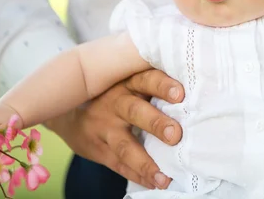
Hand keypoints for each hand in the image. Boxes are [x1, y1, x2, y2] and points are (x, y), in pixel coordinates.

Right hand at [44, 68, 184, 189]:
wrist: (69, 111)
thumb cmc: (114, 92)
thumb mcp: (128, 81)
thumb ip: (152, 83)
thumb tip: (193, 88)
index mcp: (128, 83)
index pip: (146, 80)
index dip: (162, 85)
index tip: (180, 93)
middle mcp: (115, 103)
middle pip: (135, 111)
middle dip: (156, 123)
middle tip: (175, 135)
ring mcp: (105, 128)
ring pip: (124, 145)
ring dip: (145, 162)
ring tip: (163, 177)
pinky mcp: (99, 149)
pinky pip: (119, 165)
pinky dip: (137, 175)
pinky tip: (155, 183)